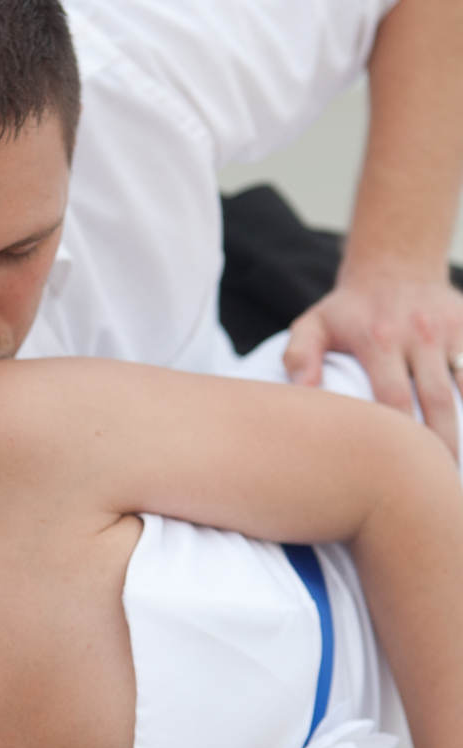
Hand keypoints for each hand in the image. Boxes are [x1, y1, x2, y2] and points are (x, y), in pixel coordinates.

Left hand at [283, 275, 462, 456]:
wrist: (395, 262)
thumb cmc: (348, 309)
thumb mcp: (314, 325)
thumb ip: (300, 355)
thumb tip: (303, 390)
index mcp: (378, 341)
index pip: (393, 400)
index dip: (402, 438)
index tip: (405, 474)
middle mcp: (419, 336)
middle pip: (438, 401)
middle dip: (445, 445)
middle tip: (445, 484)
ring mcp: (450, 330)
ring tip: (461, 466)